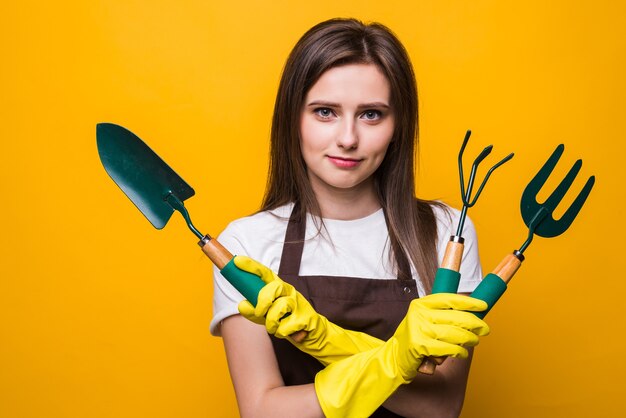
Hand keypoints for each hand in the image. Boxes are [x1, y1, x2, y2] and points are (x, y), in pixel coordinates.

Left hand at [234, 256, 381, 364]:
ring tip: (277, 328)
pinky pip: (286, 326)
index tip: (237, 260)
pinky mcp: (306, 318)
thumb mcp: (268, 316)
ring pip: (278, 308)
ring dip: (272, 323)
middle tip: (260, 313)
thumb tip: (241, 305)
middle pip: (273, 287)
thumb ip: (254, 311)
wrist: (315, 337)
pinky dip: (283, 333)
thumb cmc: (289, 323)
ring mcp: (299, 304)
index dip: (251, 267)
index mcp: (279, 288)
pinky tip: (290, 333)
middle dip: (262, 302)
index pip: (265, 273)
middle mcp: (289, 292)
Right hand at [390, 293, 489, 380]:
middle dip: (475, 323)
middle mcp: (419, 313)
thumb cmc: (415, 338)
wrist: (394, 356)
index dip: (469, 302)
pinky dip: (459, 351)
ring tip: (473, 341)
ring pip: (455, 334)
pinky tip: (461, 352)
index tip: (483, 305)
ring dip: (469, 339)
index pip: (450, 299)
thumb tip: (471, 315)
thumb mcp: (424, 319)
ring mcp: (419, 329)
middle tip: (484, 329)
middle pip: (456, 317)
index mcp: (421, 304)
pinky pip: (449, 348)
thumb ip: (442, 315)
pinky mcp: (420, 345)